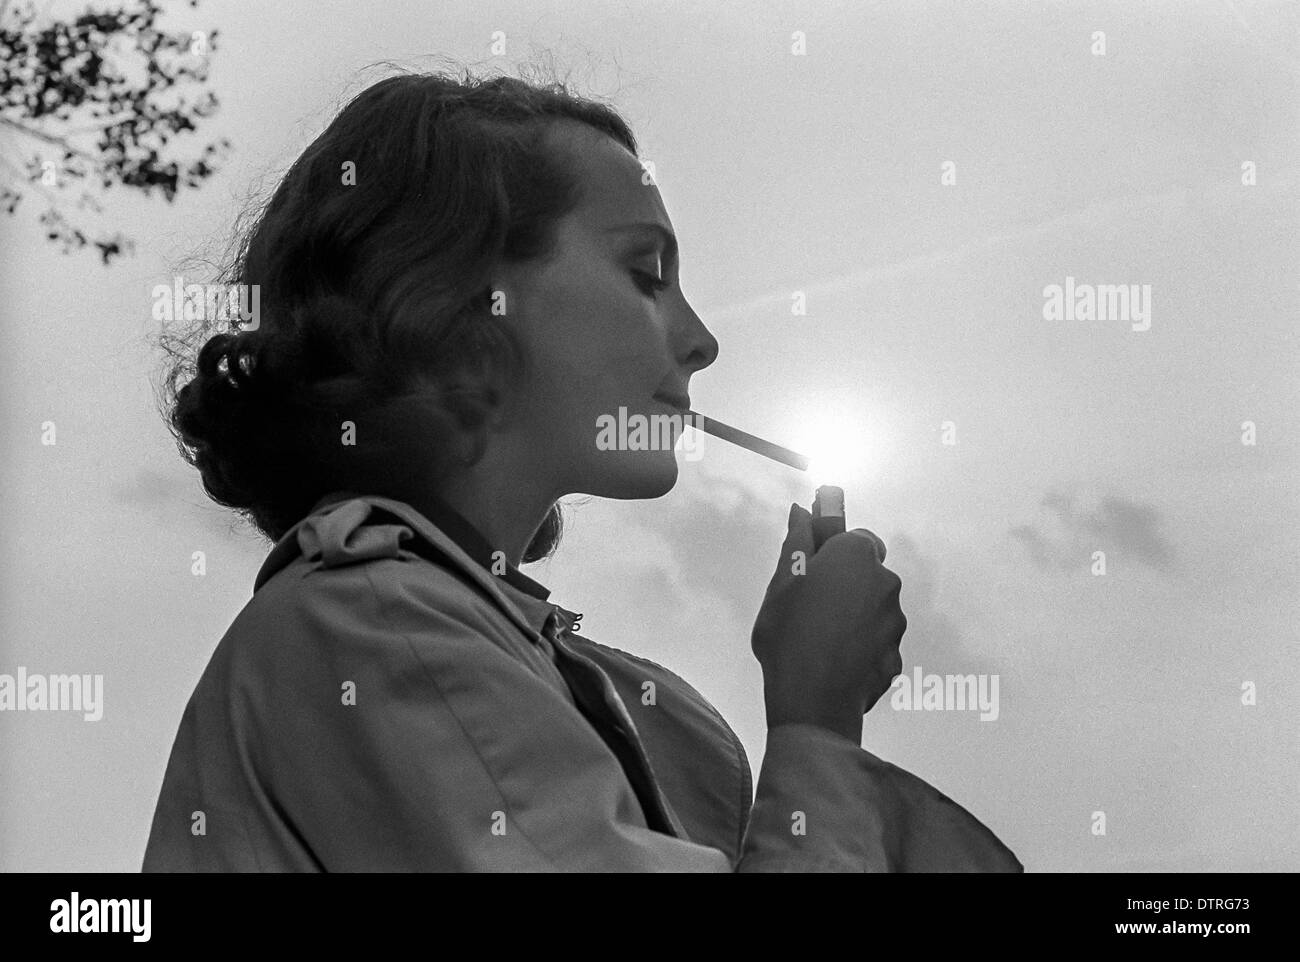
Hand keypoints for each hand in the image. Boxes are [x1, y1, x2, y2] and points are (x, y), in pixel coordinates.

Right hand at [751, 503, 906, 742]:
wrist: (813, 700)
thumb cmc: (789, 631)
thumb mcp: (781, 581)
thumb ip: (797, 541)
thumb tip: (804, 511)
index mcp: (857, 556)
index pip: (853, 539)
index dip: (831, 553)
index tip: (811, 571)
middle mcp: (886, 582)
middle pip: (866, 574)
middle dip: (844, 584)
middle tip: (809, 607)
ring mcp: (895, 622)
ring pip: (873, 610)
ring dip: (853, 617)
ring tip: (820, 641)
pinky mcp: (896, 657)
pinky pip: (876, 644)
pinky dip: (861, 649)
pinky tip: (834, 663)